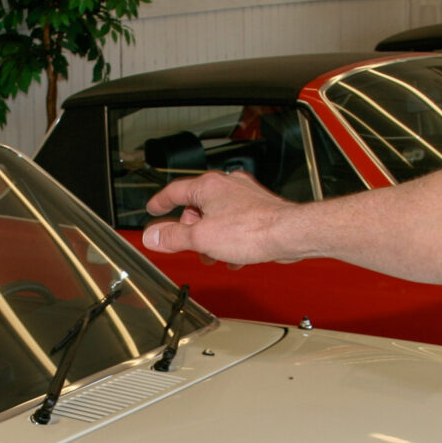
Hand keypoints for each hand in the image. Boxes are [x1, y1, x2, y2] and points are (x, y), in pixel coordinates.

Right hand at [141, 171, 301, 265]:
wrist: (288, 233)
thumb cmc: (252, 230)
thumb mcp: (201, 238)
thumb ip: (173, 237)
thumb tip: (153, 236)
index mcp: (208, 186)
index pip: (175, 191)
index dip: (161, 203)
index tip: (153, 209)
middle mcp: (227, 186)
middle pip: (197, 208)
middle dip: (193, 231)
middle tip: (191, 247)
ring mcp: (244, 196)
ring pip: (217, 218)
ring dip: (212, 239)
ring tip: (215, 255)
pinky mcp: (259, 209)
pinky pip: (235, 224)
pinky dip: (230, 240)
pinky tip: (234, 257)